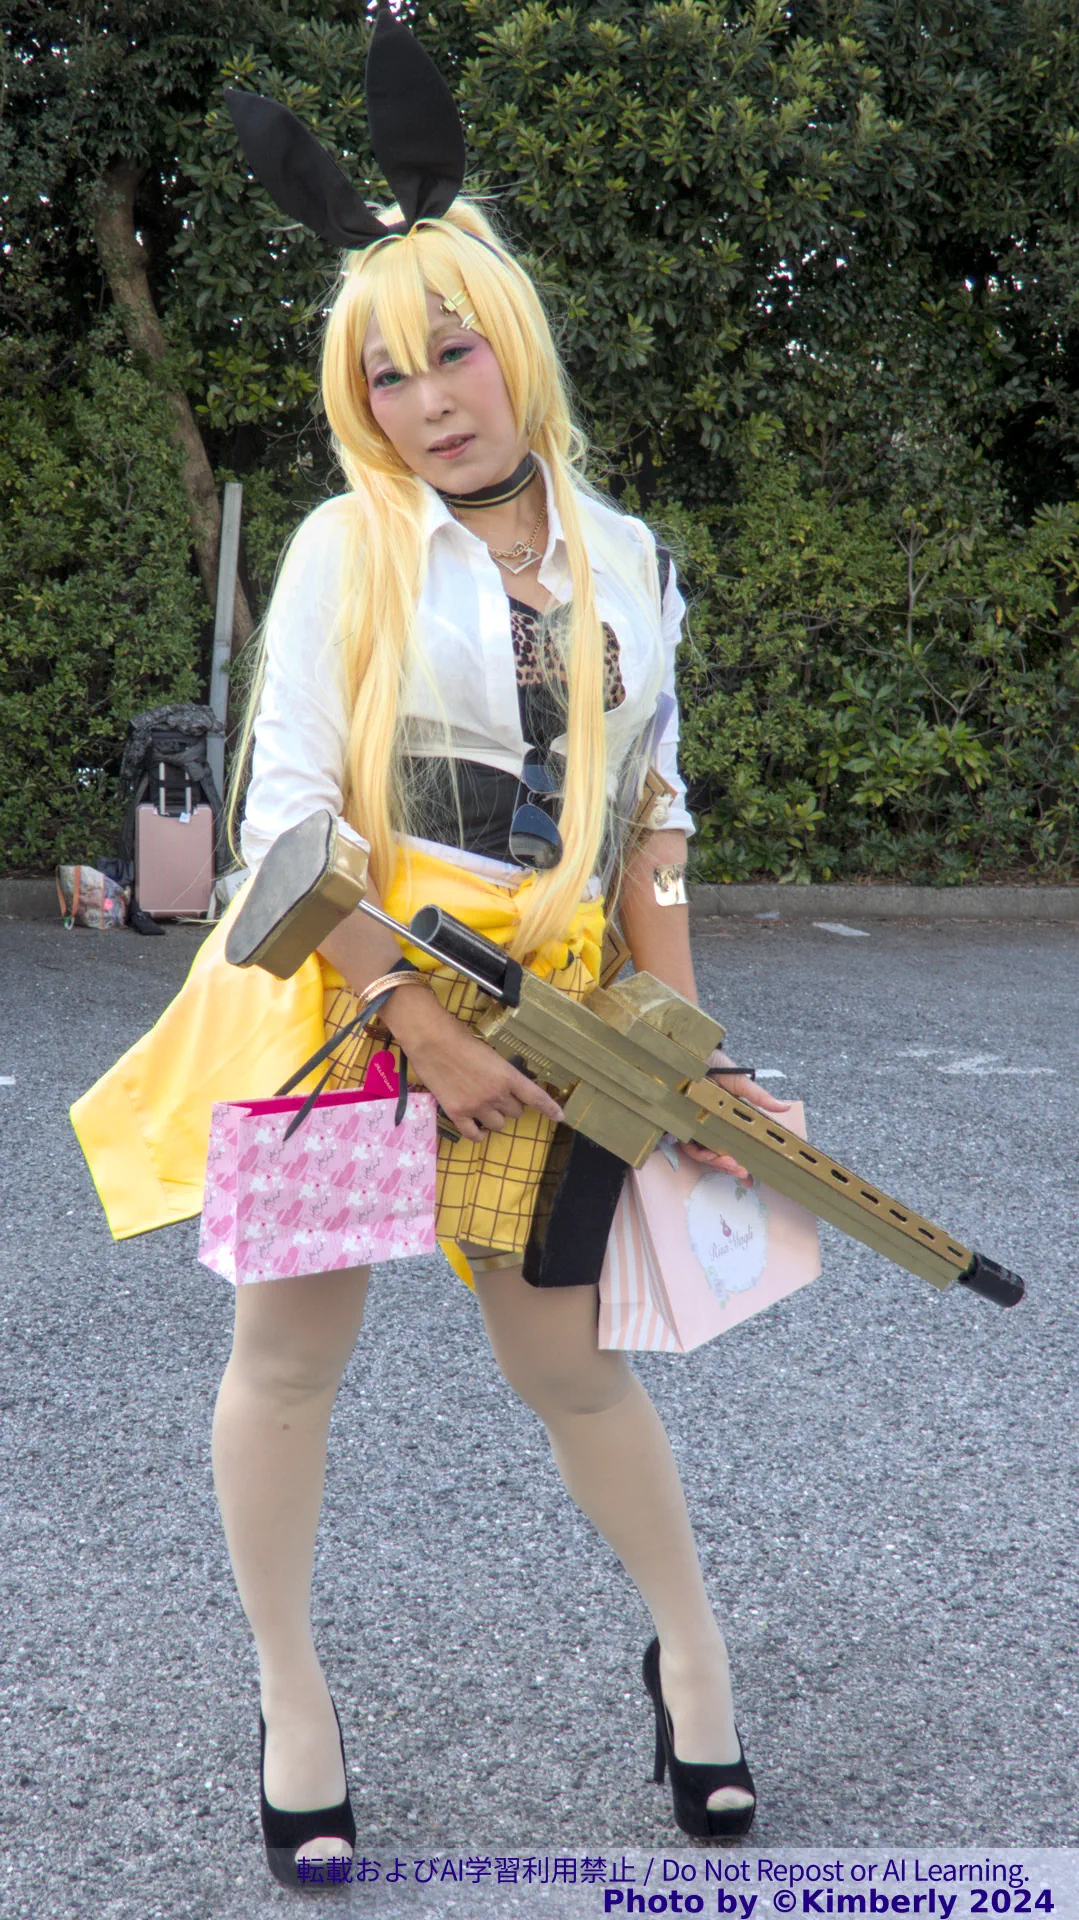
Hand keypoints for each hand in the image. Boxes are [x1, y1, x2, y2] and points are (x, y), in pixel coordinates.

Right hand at [386, 991, 562, 1144]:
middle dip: (511, 1104)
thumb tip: (506, 1086)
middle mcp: (495, 1094)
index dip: (550, 1108)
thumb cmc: (459, 1038)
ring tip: (484, 1105)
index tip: (560, 1116)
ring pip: (499, 1125)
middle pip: (516, 1112)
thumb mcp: (489, 1053)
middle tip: (497, 1094)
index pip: (535, 1097)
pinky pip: (475, 1135)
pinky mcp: (457, 1114)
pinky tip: (477, 1126)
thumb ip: (501, 1072)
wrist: (430, 1040)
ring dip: (495, 1117)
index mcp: (507, 1075)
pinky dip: (479, 1133)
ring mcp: (476, 1106)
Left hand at [682, 1048, 792, 1182]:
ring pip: (704, 1154)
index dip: (739, 1166)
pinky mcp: (679, 1124)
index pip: (734, 1147)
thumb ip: (759, 1098)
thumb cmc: (716, 1067)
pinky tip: (711, 1153)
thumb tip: (785, 1107)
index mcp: (725, 1121)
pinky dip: (700, 1151)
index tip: (750, 1180)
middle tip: (742, 1171)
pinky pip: (688, 1145)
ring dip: (717, 1162)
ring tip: (729, 1162)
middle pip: (719, 1155)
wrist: (692, 1054)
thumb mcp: (740, 1083)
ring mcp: (694, 1127)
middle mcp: (709, 1127)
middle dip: (730, 1167)